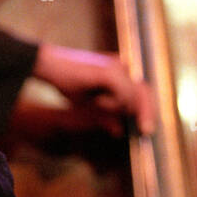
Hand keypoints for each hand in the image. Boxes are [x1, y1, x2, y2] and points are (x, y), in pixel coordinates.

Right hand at [32, 44, 154, 135]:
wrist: (49, 65)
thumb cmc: (66, 82)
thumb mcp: (88, 105)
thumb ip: (105, 116)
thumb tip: (118, 131)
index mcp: (120, 71)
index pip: (141, 91)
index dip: (146, 109)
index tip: (146, 127)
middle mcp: (122, 67)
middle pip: (144, 92)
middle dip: (147, 113)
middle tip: (146, 131)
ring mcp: (117, 67)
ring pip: (134, 96)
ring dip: (125, 110)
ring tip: (108, 111)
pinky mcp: (109, 72)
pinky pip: (122, 95)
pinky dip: (114, 105)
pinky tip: (99, 103)